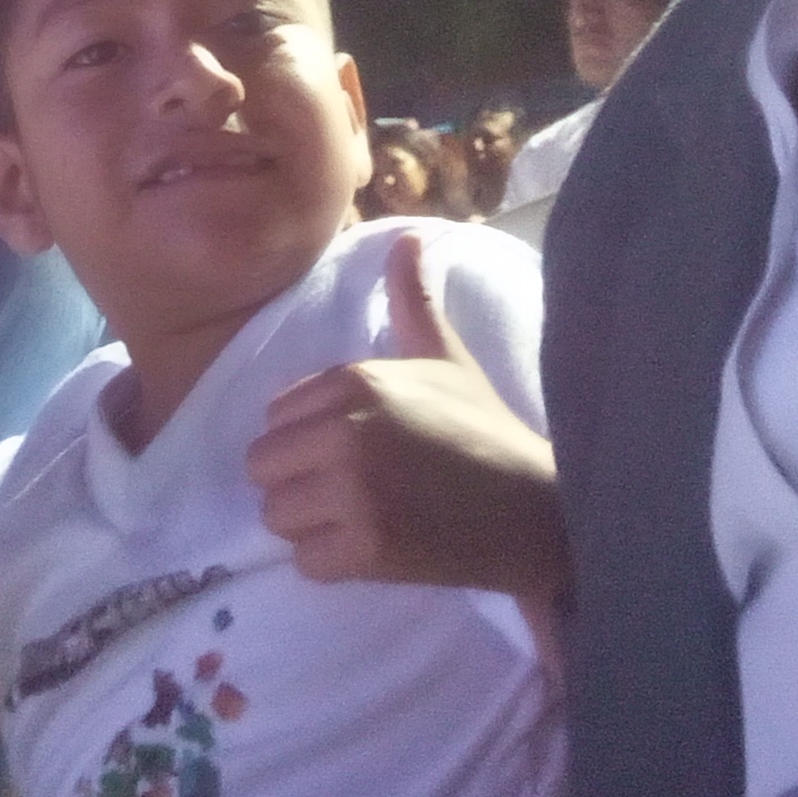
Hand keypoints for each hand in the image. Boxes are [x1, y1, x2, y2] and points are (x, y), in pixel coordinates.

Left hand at [244, 231, 566, 601]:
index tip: (352, 448)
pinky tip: (370, 549)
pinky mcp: (367, 549)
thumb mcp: (444, 354)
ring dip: (309, 524)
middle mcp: (344, 432)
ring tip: (358, 517)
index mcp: (355, 380)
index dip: (306, 437)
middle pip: (262, 467)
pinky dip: (330, 563)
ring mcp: (354, 493)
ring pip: (275, 516)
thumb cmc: (483, 426)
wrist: (534, 508)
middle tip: (350, 489)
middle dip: (298, 481)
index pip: (274, 415)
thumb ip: (412, 297)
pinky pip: (304, 562)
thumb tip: (406, 233)